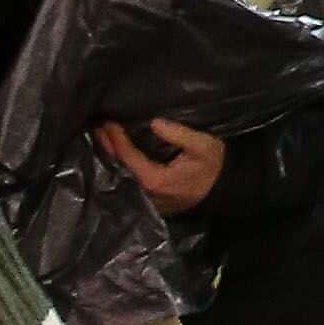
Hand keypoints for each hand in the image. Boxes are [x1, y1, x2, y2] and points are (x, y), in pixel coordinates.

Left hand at [98, 116, 226, 210]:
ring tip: (103, 139)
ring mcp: (147, 200)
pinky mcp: (150, 202)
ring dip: (111, 158)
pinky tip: (116, 155)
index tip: (109, 122)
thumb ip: (179, 134)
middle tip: (98, 128)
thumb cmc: (214, 165)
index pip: (127, 157)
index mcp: (155, 180)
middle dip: (108, 148)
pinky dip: (120, 168)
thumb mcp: (203, 145)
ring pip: (121, 177)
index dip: (116, 139)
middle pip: (119, 169)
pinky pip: (129, 183)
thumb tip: (154, 122)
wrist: (224, 190)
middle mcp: (146, 193)